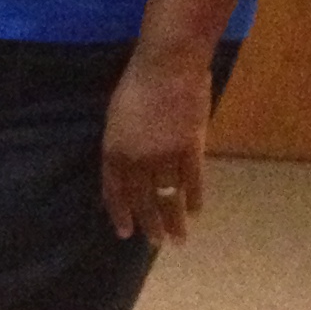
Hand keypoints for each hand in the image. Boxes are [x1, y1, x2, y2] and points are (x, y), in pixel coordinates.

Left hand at [101, 45, 210, 242]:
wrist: (166, 66)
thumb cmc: (137, 84)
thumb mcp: (118, 117)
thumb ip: (123, 144)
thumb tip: (129, 165)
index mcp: (113, 149)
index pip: (114, 190)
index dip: (120, 212)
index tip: (124, 231)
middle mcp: (136, 159)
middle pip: (142, 199)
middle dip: (148, 224)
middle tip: (155, 243)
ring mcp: (164, 155)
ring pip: (168, 197)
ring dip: (173, 220)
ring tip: (177, 240)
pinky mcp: (191, 149)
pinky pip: (193, 182)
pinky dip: (195, 198)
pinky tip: (196, 212)